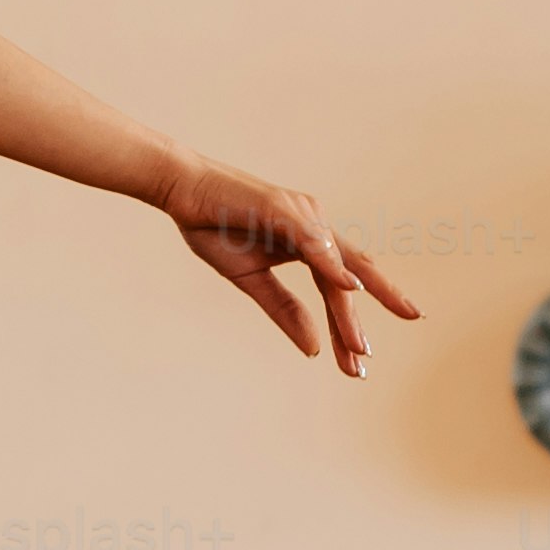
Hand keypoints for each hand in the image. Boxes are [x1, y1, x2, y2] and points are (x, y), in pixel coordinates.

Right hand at [160, 156, 420, 374]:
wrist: (181, 189)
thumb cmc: (214, 228)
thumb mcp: (251, 280)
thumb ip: (284, 310)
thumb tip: (313, 349)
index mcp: (308, 242)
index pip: (338, 287)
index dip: (349, 322)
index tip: (363, 358)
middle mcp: (314, 226)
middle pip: (350, 277)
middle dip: (356, 322)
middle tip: (367, 360)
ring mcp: (302, 215)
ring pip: (337, 265)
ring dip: (346, 309)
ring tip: (359, 346)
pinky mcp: (283, 208)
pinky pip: (313, 241)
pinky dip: (333, 265)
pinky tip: (350, 288)